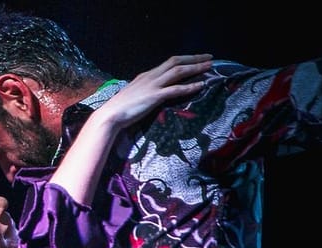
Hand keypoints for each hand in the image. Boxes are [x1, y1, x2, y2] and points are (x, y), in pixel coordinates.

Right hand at [95, 54, 212, 128]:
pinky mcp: (154, 96)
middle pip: (176, 62)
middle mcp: (151, 76)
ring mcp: (153, 85)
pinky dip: (190, 86)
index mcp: (146, 75)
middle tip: (209, 57)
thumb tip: (152, 94)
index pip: (168, 62)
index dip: (184, 59)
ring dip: (196, 68)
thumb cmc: (120, 109)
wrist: (111, 115)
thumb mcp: (134, 94)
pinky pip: (176, 89)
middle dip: (194, 59)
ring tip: (210, 67)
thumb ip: (144, 91)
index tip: (197, 58)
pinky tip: (201, 85)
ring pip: (178, 71)